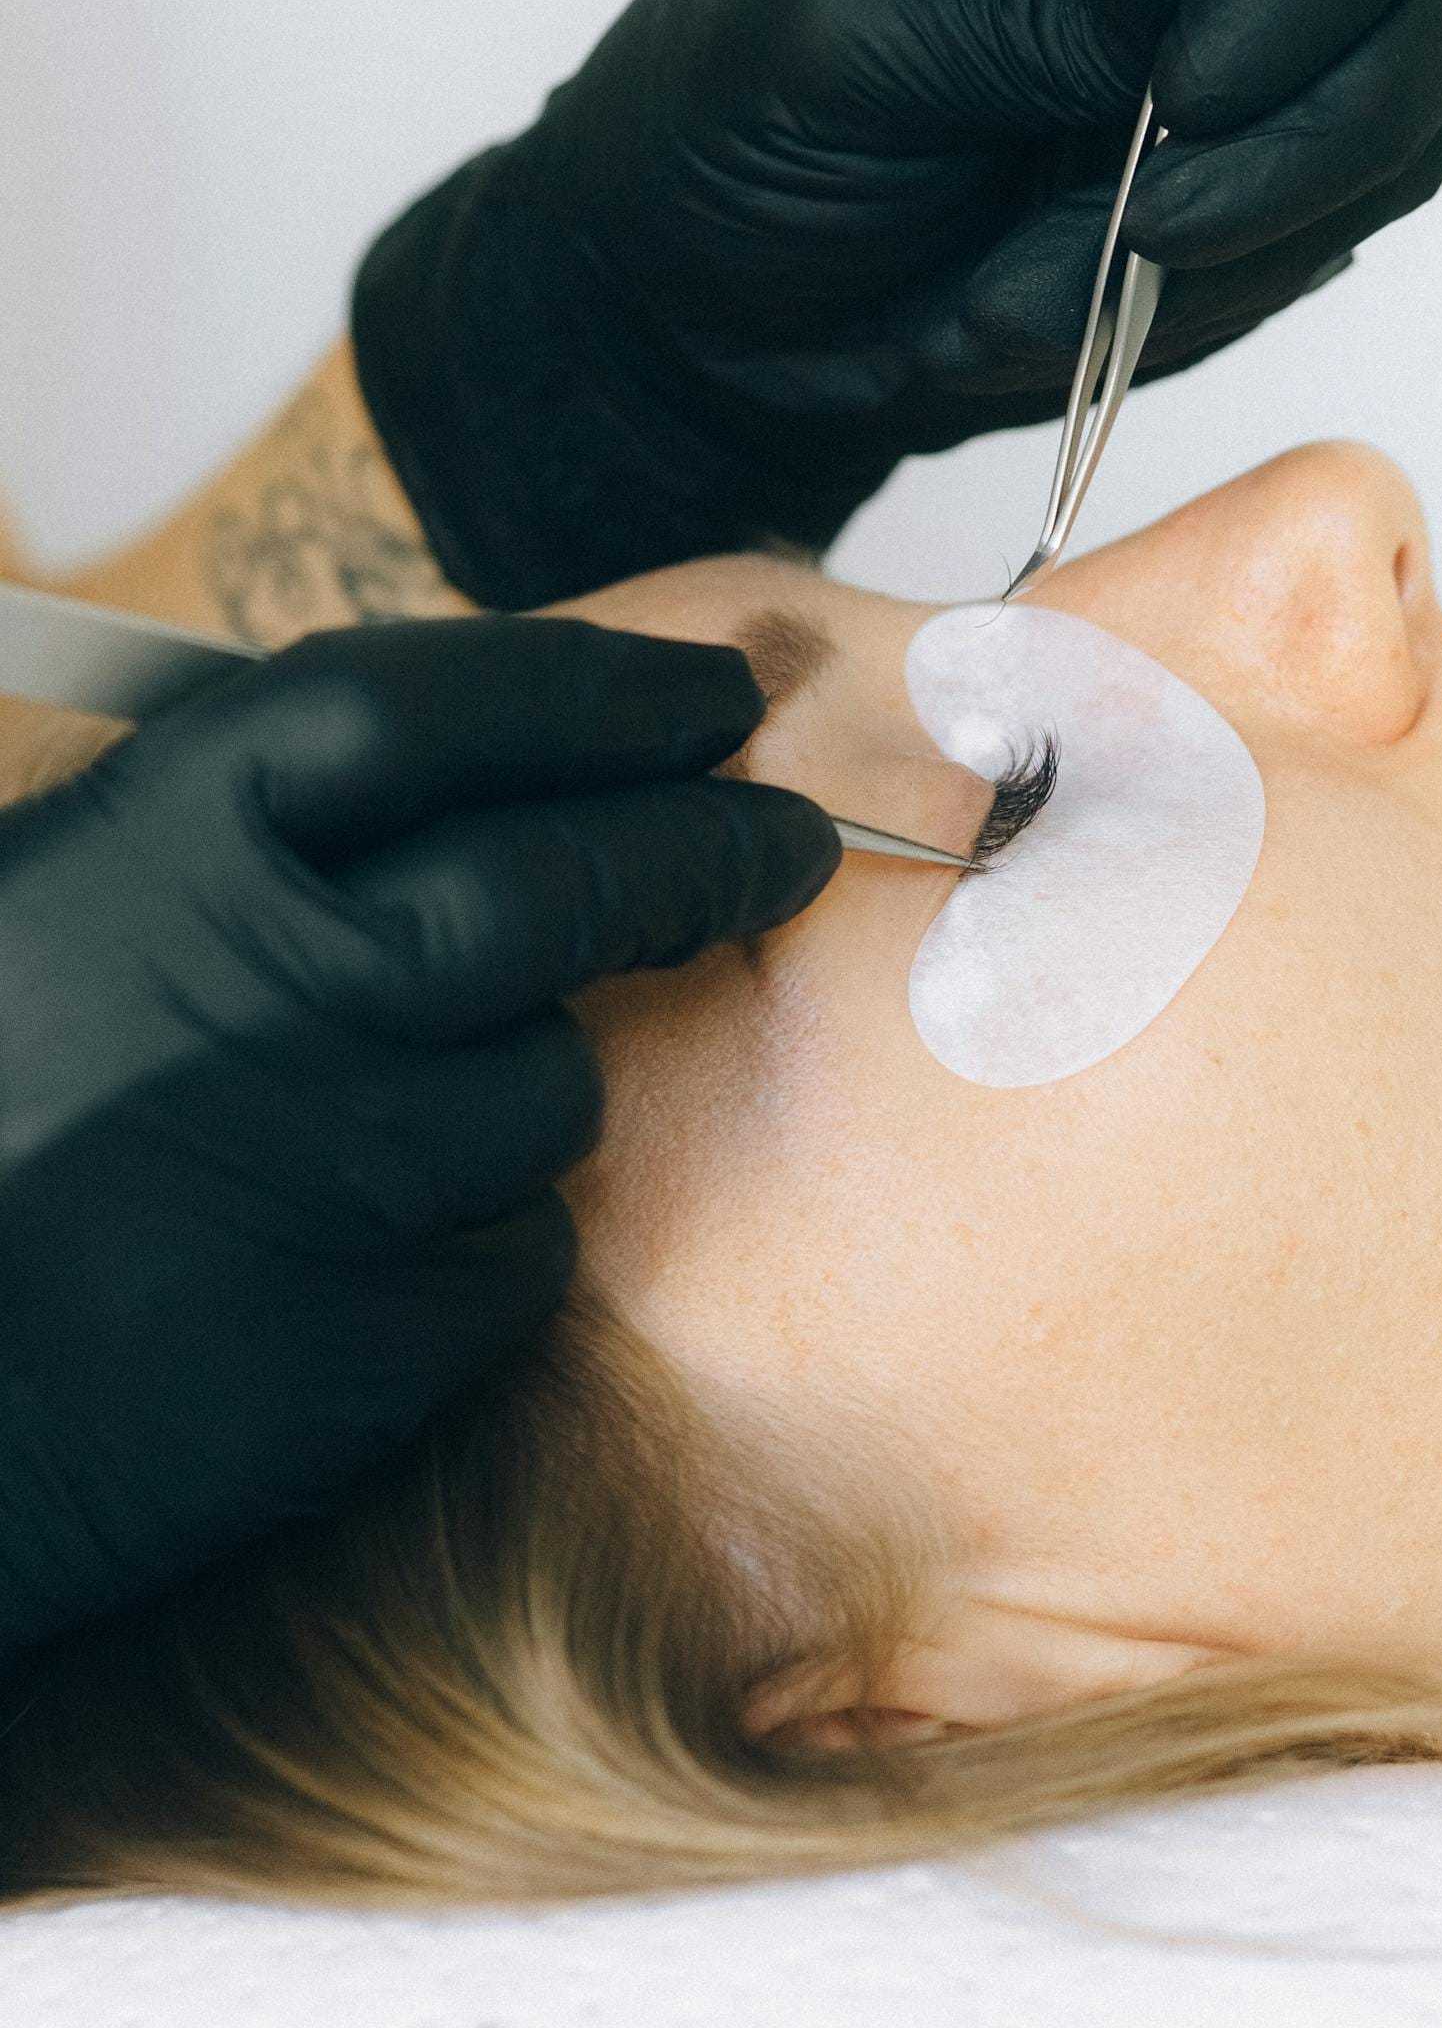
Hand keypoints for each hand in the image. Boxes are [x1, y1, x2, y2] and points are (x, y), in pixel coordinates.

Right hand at [0, 618, 837, 1664]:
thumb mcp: (62, 904)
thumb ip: (256, 830)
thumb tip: (495, 761)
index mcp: (172, 839)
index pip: (454, 706)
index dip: (609, 691)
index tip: (712, 699)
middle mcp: (274, 980)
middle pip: (567, 880)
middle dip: (709, 849)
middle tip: (784, 844)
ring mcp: (338, 1163)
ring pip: (553, 1085)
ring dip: (525, 1087)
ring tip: (385, 1128)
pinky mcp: (379, 1335)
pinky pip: (515, 1251)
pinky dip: (474, 1241)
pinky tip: (350, 1260)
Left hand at [352, 0, 1441, 606]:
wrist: (702, 304)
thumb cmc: (734, 115)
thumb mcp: (850, 24)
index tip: (1189, 88)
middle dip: (1336, 111)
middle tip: (1162, 216)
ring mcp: (1259, 47)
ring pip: (1411, 119)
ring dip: (1254, 233)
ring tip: (1041, 285)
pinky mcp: (1255, 188)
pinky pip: (1328, 239)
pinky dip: (1213, 300)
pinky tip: (1052, 312)